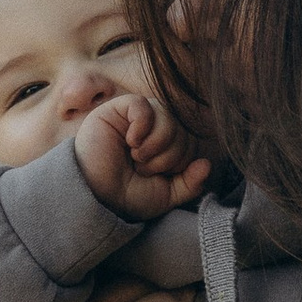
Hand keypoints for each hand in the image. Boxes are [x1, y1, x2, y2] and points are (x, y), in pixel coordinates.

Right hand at [76, 90, 211, 222]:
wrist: (93, 196)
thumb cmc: (125, 196)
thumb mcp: (164, 196)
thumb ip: (189, 184)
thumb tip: (207, 165)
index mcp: (164, 148)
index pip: (189, 143)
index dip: (179, 162)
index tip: (156, 175)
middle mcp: (151, 130)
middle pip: (180, 129)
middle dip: (168, 155)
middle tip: (143, 168)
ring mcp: (135, 119)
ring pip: (166, 115)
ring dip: (157, 142)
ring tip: (137, 157)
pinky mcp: (117, 109)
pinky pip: (143, 104)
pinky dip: (143, 124)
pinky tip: (131, 141)